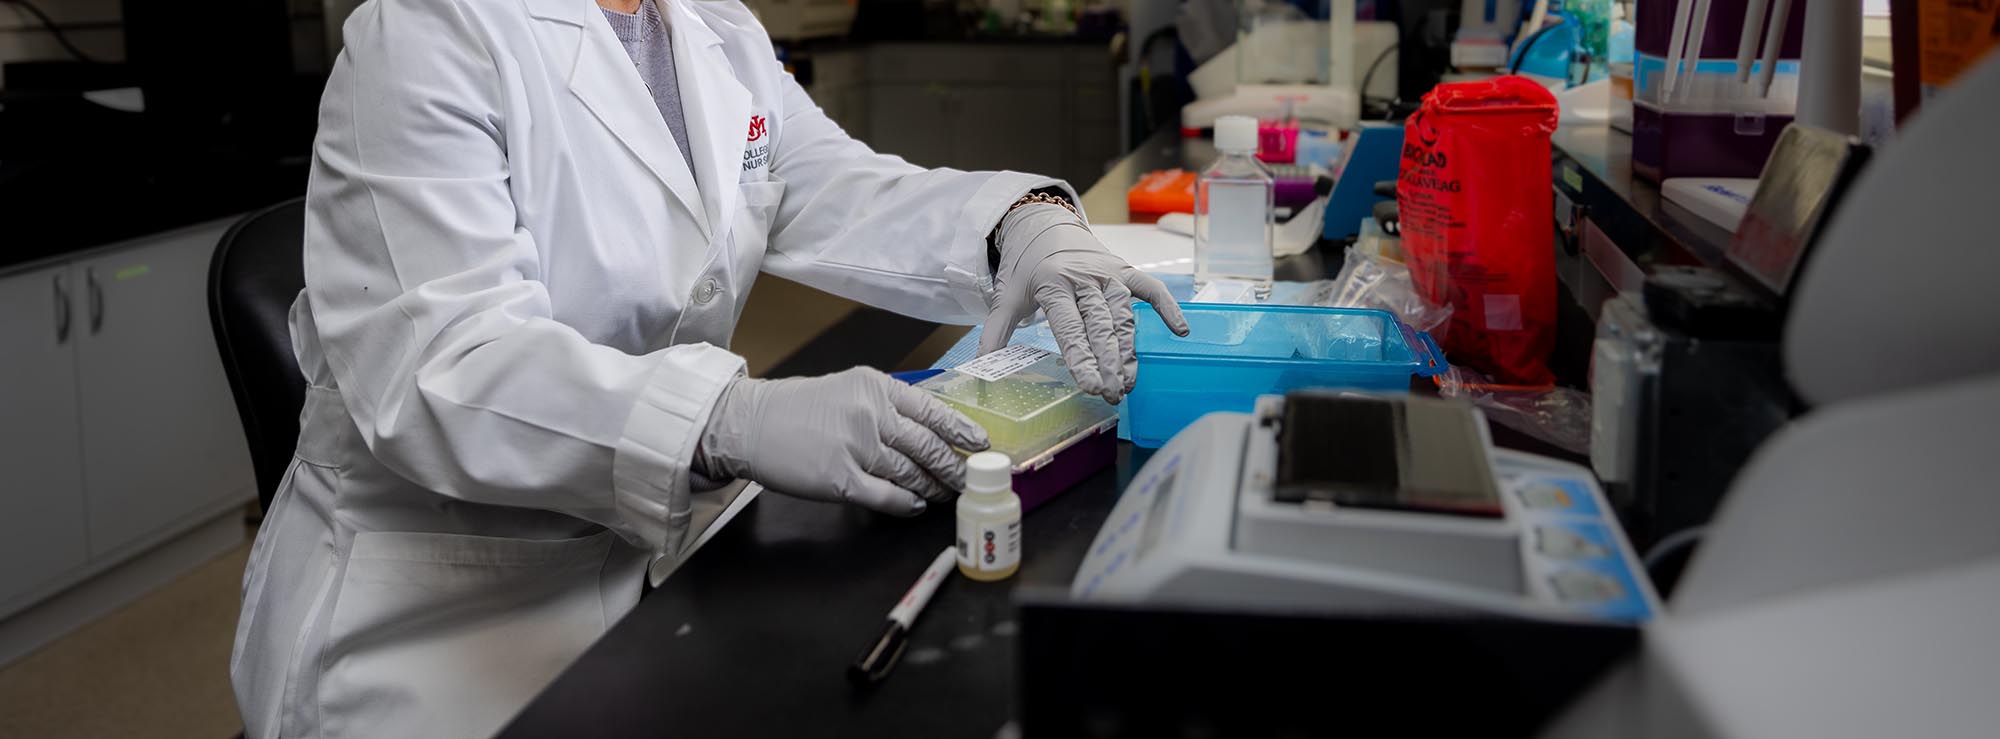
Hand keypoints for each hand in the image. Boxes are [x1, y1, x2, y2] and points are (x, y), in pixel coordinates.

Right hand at [694, 368, 989, 515]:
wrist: (751, 423)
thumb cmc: (799, 408)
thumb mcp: (849, 389)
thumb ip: (887, 404)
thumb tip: (930, 427)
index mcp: (876, 388)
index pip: (932, 410)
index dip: (961, 430)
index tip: (981, 443)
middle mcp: (871, 415)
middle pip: (929, 446)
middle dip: (953, 467)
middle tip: (967, 478)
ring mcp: (857, 448)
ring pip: (912, 474)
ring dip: (933, 487)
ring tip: (944, 494)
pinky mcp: (841, 480)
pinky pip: (887, 497)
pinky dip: (906, 504)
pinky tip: (914, 505)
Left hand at [981, 203, 1188, 402]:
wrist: (1045, 227)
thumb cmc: (1027, 268)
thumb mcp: (1007, 297)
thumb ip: (996, 332)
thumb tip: (979, 367)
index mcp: (1053, 284)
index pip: (1070, 327)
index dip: (1082, 357)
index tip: (1091, 386)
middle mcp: (1084, 278)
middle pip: (1100, 325)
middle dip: (1108, 362)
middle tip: (1113, 394)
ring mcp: (1108, 273)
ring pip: (1124, 315)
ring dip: (1129, 350)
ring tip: (1129, 382)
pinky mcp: (1125, 270)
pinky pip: (1151, 288)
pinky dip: (1167, 307)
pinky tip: (1179, 331)